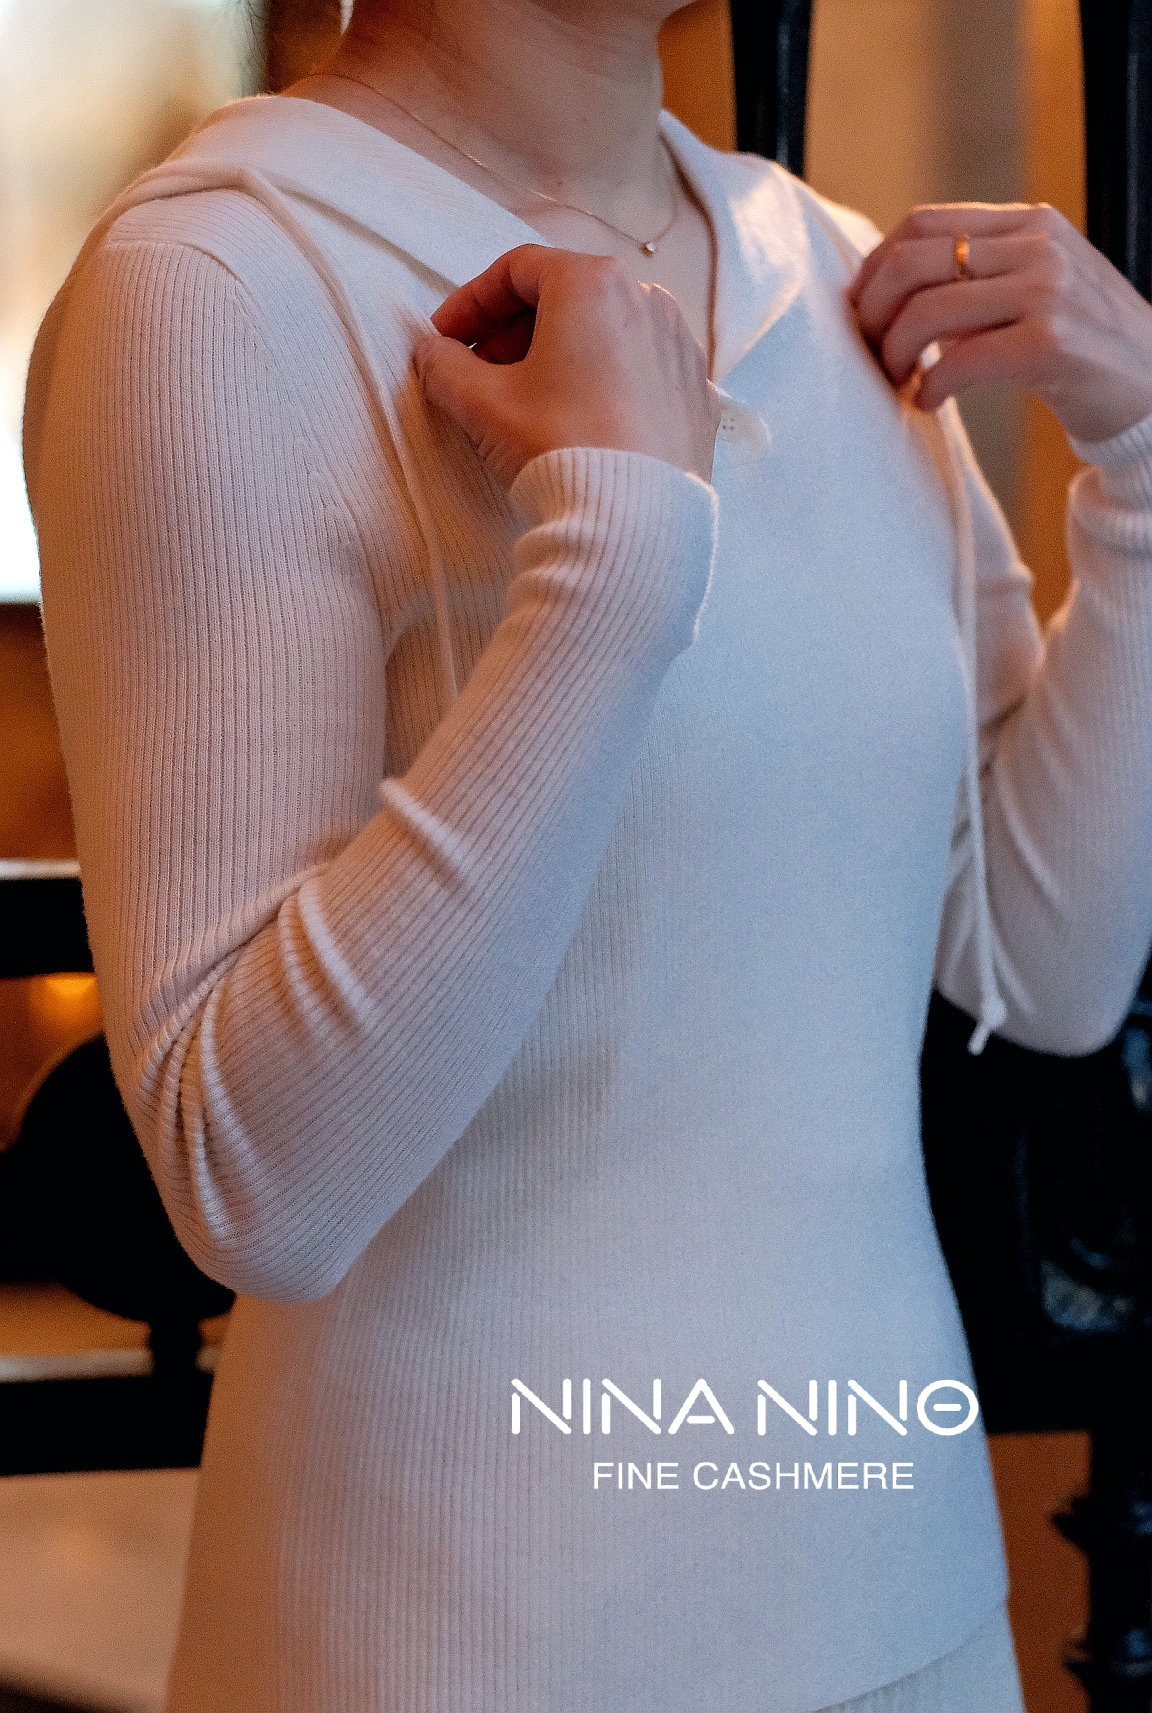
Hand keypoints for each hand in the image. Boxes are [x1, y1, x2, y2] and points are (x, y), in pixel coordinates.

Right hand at [413, 244, 720, 489]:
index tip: (444, 339)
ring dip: (560, 356)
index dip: (470, 303)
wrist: (634, 524)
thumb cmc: (557, 448)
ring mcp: (680, 349)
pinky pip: (640, 372)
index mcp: (594, 283)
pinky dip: (604, 383)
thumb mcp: (482, 405)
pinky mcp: (697, 396)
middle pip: (565, 297)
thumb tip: (434, 355)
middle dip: (514, 331)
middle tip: (480, 373)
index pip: (517, 270)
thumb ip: (444, 368)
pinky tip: (580, 422)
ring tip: (529, 402)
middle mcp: (648, 301)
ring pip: (606, 333)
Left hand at [849, 203, 1151, 443]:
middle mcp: (1037, 247)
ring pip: (927, 311)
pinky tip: (928, 402)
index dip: (876, 268)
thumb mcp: (1038, 288)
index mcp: (1029, 224)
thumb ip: (982, 276)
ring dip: (894, 353)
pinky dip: (930, 387)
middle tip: (870, 351)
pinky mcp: (1049, 344)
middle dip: (873, 312)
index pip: (923, 223)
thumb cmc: (1087, 349)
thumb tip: (895, 291)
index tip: (862, 310)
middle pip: (912, 262)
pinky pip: (960, 362)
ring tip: (896, 380)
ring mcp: (1047, 292)